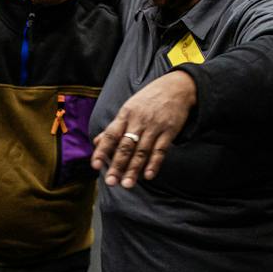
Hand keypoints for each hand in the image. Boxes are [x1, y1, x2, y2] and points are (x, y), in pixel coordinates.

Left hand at [92, 70, 197, 187]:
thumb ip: (113, 127)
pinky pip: (160, 149)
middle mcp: (138, 121)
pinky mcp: (169, 131)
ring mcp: (154, 126)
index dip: (102, 150)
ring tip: (127, 184)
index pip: (111, 135)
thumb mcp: (128, 109)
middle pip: (126, 146)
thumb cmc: (148, 100)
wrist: (177, 87)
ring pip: (142, 151)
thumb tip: (96, 142)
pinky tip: (148, 175)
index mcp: (125, 115)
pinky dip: (154, 163)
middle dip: (117, 165)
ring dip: (134, 169)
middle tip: (111, 182)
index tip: (95, 165)